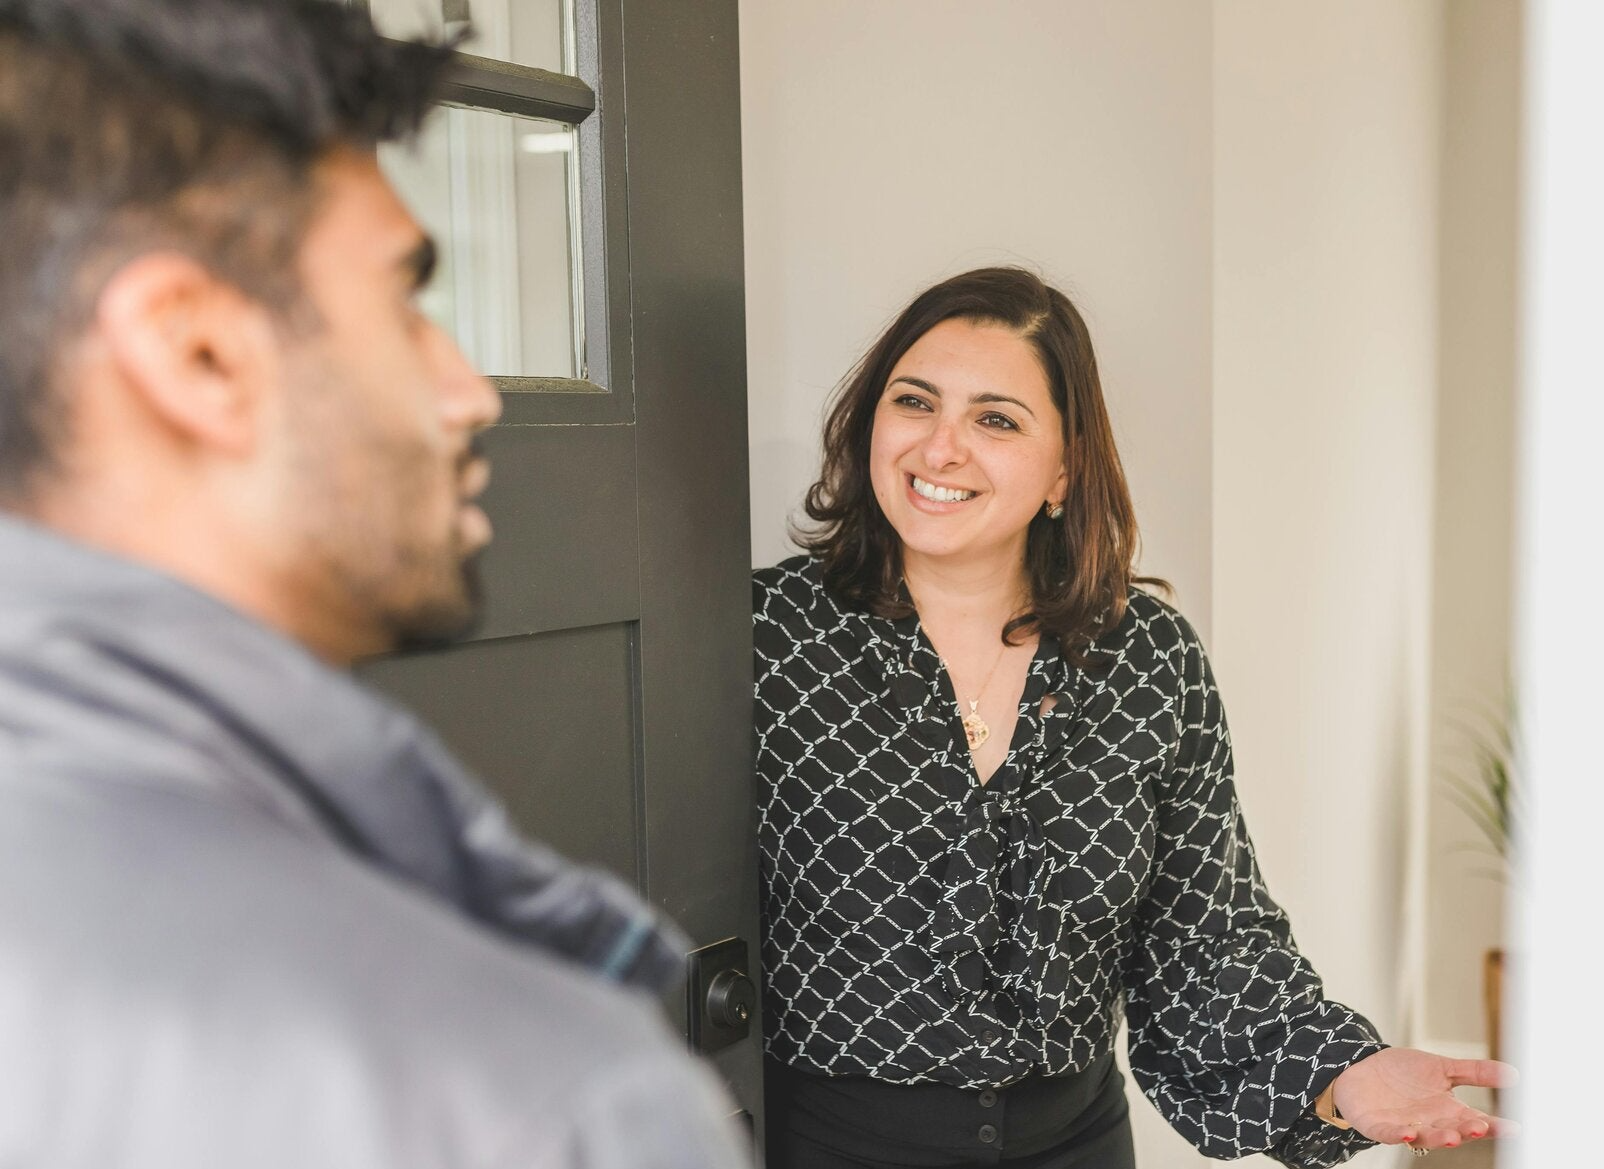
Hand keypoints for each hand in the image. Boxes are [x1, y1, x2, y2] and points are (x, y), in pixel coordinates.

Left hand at [1332, 1047, 1518, 1150]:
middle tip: (1481, 1128)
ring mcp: (1404, 1126)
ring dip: (1438, 1138)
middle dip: (1466, 1132)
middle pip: (1453, 1131)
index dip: (1494, 1126)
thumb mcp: (1441, 1068)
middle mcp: (1430, 1123)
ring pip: (1425, 1136)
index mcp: (1448, 1111)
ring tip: (1452, 1136)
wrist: (1360, 1067)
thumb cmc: (1403, 1073)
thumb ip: (1474, 1072)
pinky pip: (1388, 1134)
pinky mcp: (1378, 1126)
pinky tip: (1407, 1133)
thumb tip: (1513, 1073)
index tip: (1514, 1128)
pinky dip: (1397, 1135)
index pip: (1476, 1121)